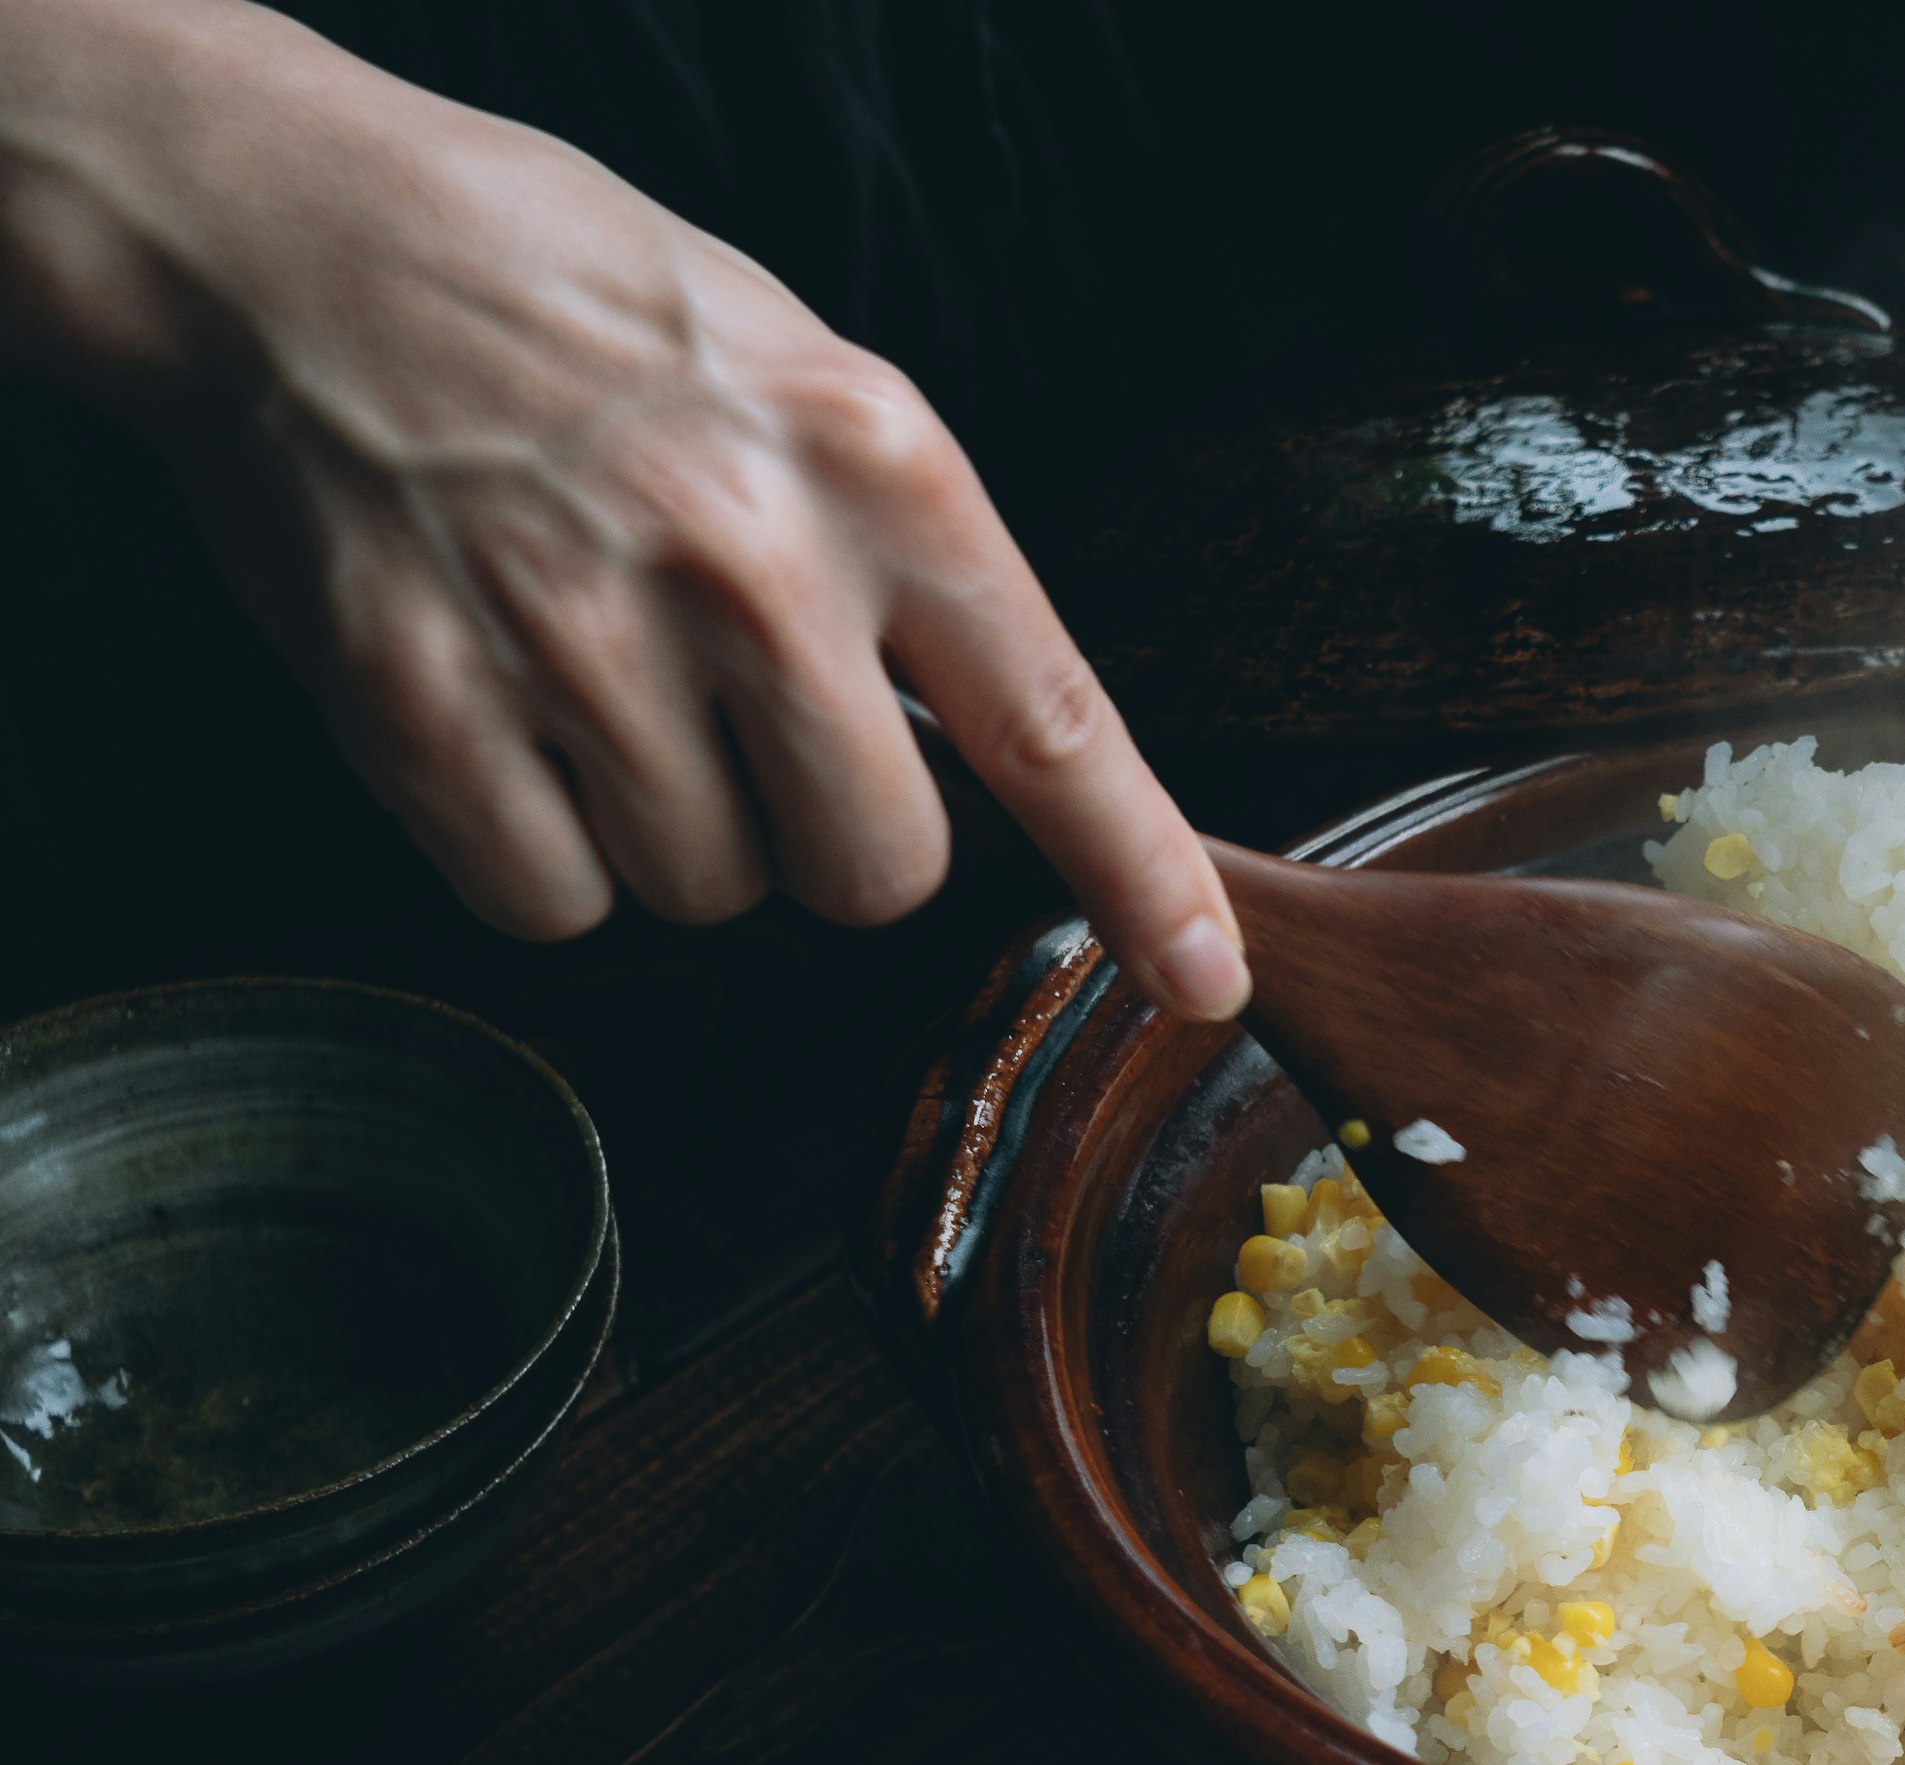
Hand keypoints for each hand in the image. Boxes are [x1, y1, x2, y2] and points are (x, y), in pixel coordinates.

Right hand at [0, 0, 1247, 1017]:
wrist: (294, 235)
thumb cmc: (577, 313)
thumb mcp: (804, 382)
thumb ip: (905, 569)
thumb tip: (983, 766)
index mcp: (880, 468)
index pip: (1054, 725)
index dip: (1140, 879)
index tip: (1204, 983)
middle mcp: (752, 559)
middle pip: (875, 872)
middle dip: (820, 836)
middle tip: (735, 717)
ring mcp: (581, 633)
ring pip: (708, 891)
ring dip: (663, 827)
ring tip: (593, 666)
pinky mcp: (424, 699)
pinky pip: (550, 904)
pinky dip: (533, 852)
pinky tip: (503, 717)